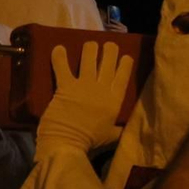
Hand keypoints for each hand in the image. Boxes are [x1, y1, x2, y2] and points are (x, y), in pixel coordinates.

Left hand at [37, 39, 135, 155]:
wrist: (67, 144)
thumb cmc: (89, 142)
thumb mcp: (111, 136)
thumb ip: (120, 129)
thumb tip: (130, 130)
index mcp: (114, 100)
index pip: (124, 75)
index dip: (125, 63)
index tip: (125, 56)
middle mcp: (102, 89)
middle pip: (109, 62)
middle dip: (110, 50)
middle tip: (107, 45)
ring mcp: (84, 86)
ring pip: (90, 59)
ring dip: (90, 48)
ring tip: (90, 44)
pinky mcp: (65, 87)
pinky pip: (62, 67)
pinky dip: (59, 57)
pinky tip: (58, 48)